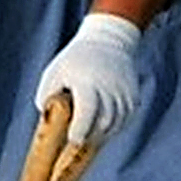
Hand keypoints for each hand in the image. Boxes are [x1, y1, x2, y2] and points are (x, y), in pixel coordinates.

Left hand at [35, 11, 144, 150]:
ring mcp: (124, 92)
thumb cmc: (74, 61)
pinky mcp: (133, 97)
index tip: (73, 139)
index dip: (80, 128)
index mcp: (87, 81)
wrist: (109, 40)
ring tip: (88, 133)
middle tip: (77, 140)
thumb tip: (47, 123)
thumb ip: (46, 97)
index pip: (87, 110)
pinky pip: (123, 120)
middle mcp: (109, 87)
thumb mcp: (54, 72)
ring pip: (115, 124)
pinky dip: (112, 127)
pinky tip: (101, 125)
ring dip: (101, 134)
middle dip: (89, 136)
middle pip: (103, 122)